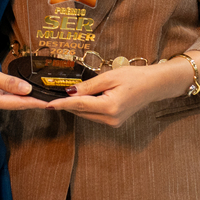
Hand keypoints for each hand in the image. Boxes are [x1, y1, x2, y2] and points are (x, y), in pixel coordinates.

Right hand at [0, 57, 47, 114]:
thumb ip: (7, 82)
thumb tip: (26, 89)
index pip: (18, 104)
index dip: (36, 103)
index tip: (50, 104)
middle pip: (16, 103)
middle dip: (32, 100)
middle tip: (50, 98)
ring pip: (9, 100)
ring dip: (24, 96)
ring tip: (41, 94)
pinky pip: (2, 96)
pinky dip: (13, 92)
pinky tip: (21, 89)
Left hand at [46, 64, 185, 126]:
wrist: (153, 85)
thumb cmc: (134, 77)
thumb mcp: (109, 76)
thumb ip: (88, 86)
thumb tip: (70, 91)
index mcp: (110, 107)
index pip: (79, 105)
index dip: (61, 104)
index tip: (47, 104)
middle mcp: (110, 119)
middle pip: (80, 111)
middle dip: (65, 104)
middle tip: (51, 95)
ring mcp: (112, 123)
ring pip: (85, 115)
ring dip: (74, 106)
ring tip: (65, 94)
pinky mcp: (113, 122)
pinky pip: (92, 115)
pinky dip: (84, 107)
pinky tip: (81, 98)